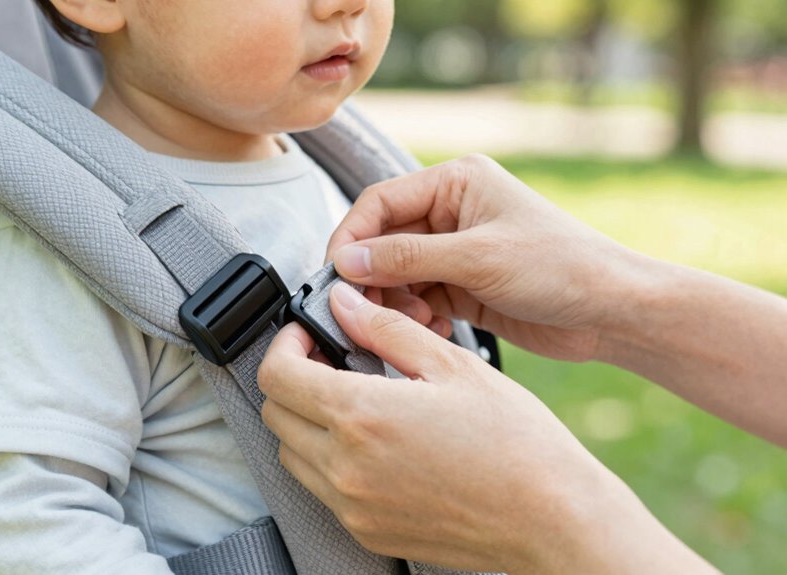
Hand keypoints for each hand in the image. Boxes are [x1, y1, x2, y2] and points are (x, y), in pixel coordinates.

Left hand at [259, 284, 717, 572]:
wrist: (553, 521)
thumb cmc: (517, 444)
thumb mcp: (452, 365)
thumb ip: (385, 330)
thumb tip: (343, 304)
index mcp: (362, 416)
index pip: (277, 375)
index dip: (285, 344)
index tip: (307, 334)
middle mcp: (346, 468)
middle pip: (276, 415)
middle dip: (293, 379)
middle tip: (330, 361)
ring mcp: (353, 507)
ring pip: (292, 455)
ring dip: (306, 421)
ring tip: (354, 400)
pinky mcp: (367, 532)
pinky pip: (321, 489)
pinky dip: (329, 460)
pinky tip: (372, 442)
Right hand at [326, 154, 639, 361]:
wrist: (613, 312)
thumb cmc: (561, 267)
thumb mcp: (477, 258)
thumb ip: (406, 258)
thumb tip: (345, 262)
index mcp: (456, 184)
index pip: (380, 203)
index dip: (352, 237)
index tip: (335, 274)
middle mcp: (451, 213)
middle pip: (383, 240)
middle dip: (372, 276)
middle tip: (362, 309)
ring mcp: (456, 251)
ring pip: (397, 274)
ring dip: (393, 301)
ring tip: (406, 323)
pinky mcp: (463, 286)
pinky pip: (418, 299)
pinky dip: (414, 316)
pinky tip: (430, 330)